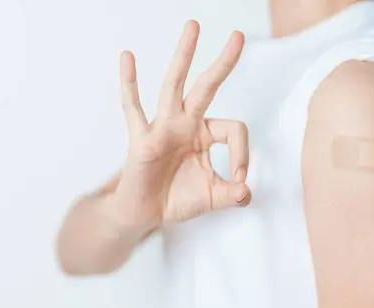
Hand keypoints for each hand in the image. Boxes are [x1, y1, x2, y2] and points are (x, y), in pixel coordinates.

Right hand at [114, 20, 250, 231]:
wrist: (145, 214)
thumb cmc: (177, 199)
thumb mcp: (213, 198)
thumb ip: (233, 195)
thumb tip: (247, 191)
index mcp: (206, 134)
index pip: (233, 129)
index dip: (242, 153)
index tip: (239, 178)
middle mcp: (186, 124)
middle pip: (207, 87)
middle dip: (223, 63)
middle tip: (239, 36)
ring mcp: (163, 128)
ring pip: (174, 86)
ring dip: (183, 56)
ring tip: (193, 27)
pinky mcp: (142, 138)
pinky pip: (133, 109)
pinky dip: (129, 84)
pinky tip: (127, 58)